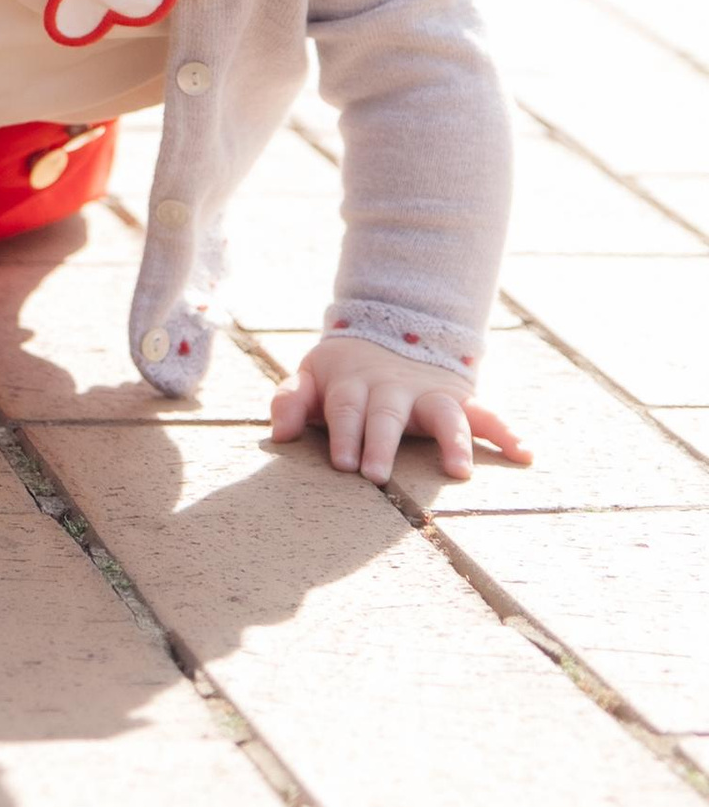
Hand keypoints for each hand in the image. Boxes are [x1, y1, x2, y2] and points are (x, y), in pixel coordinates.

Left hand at [268, 331, 531, 483]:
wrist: (389, 331)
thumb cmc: (343, 374)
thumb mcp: (312, 376)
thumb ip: (291, 400)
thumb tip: (280, 434)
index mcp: (355, 381)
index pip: (347, 406)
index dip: (345, 433)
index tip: (344, 464)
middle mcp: (395, 387)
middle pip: (388, 414)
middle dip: (382, 442)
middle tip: (376, 475)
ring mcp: (430, 393)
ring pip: (444, 414)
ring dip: (453, 441)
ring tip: (460, 472)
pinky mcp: (460, 399)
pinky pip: (487, 414)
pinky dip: (508, 432)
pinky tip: (526, 454)